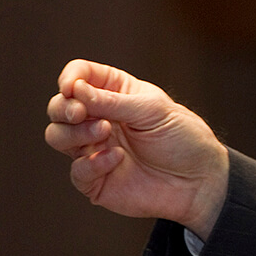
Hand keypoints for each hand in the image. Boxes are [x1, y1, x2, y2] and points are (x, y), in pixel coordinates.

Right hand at [44, 59, 228, 238]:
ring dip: (74, 133)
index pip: (80, 75)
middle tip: (81, 113)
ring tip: (104, 132)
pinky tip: (118, 158)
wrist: (198, 180)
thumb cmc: (182, 137)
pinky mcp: (95, 180)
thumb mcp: (152, 110)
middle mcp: (100, 118)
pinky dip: (91, 163)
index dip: (71, 77)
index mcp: (116, 93)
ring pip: (57, 136)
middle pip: (59, 106)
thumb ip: (112, 102)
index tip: (72, 87)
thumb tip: (75, 90)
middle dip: (64, 107)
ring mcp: (94, 149)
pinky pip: (76, 171)